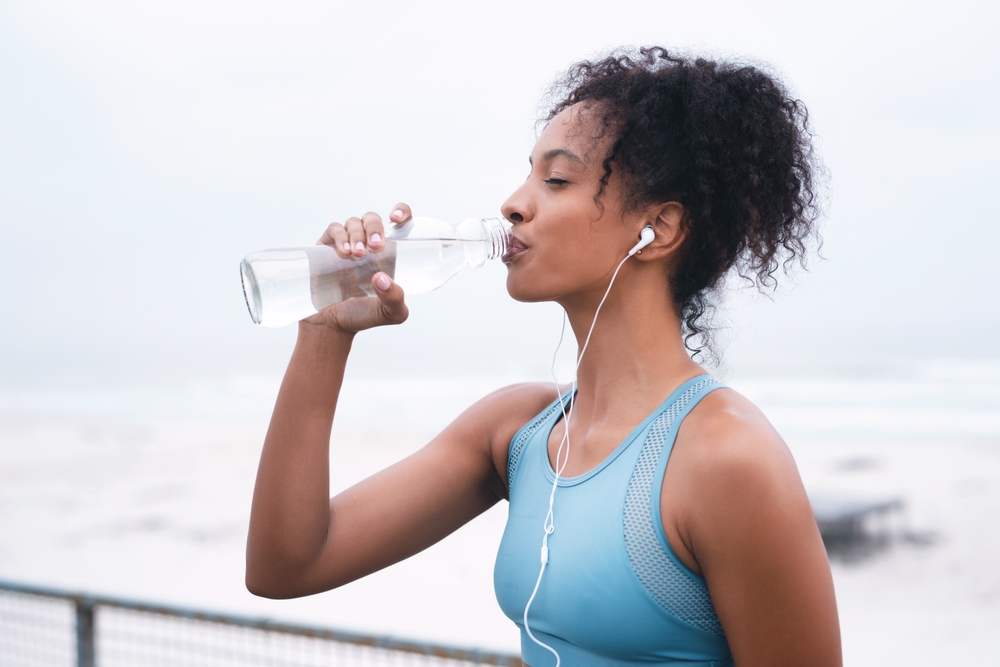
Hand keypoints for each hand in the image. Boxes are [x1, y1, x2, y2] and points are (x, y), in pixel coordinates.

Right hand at [303, 203, 412, 333]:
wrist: (331, 325)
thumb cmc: (363, 317)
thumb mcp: (390, 314)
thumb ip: (395, 299)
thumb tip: (382, 278)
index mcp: (389, 253)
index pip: (399, 223)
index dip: (401, 211)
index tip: (396, 218)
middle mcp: (368, 245)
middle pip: (373, 219)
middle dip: (375, 227)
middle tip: (376, 246)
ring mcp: (347, 244)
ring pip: (354, 222)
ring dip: (357, 233)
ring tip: (357, 255)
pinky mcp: (326, 247)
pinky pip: (333, 229)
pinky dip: (339, 236)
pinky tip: (343, 253)